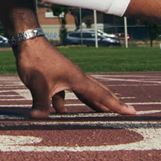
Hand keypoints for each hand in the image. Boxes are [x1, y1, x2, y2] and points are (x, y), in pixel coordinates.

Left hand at [14, 37, 136, 118]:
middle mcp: (75, 77)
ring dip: (91, 103)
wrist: (27, 41)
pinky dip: (65, 103)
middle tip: (126, 111)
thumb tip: (38, 120)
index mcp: (77, 79)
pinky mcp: (56, 76)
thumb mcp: (38, 84)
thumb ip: (41, 104)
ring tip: (101, 114)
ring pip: (83, 92)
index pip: (101, 95)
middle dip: (111, 103)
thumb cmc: (36, 60)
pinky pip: (65, 93)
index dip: (117, 105)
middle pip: (98, 92)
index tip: (133, 112)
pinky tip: (60, 112)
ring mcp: (66, 76)